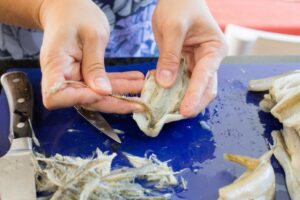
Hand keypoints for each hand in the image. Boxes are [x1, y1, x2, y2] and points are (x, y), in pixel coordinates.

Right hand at [39, 0, 144, 112]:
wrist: (68, 8)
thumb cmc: (76, 15)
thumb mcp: (91, 36)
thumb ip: (95, 66)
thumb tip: (102, 91)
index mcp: (55, 64)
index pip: (56, 95)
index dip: (78, 98)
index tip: (101, 93)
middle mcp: (61, 75)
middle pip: (84, 100)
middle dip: (113, 103)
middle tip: (139, 103)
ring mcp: (73, 77)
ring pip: (97, 94)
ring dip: (121, 93)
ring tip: (142, 88)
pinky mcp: (83, 75)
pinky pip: (102, 84)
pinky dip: (119, 83)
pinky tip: (134, 80)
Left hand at [152, 0, 226, 116]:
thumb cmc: (180, 5)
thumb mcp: (173, 27)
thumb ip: (169, 55)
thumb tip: (165, 83)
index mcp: (214, 49)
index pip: (206, 77)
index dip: (195, 95)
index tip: (185, 111)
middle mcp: (209, 60)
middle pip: (205, 89)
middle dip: (192, 103)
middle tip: (175, 116)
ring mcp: (198, 64)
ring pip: (192, 89)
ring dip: (180, 100)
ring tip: (166, 111)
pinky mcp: (185, 65)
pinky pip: (180, 82)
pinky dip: (171, 91)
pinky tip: (160, 96)